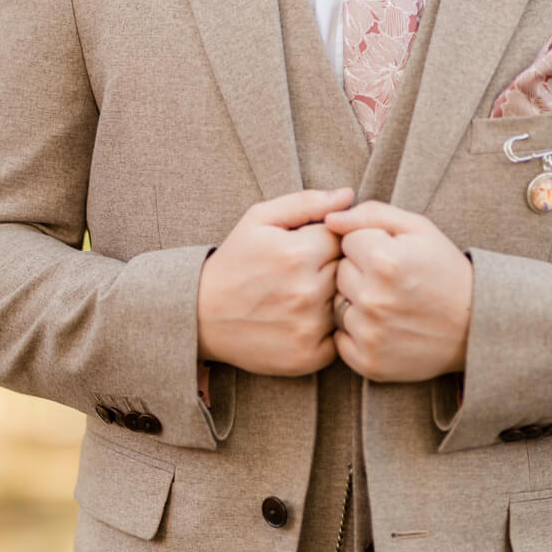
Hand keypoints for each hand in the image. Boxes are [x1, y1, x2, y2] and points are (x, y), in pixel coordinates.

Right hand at [197, 187, 353, 375]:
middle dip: (334, 267)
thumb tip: (348, 195)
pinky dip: (329, 328)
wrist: (200, 316)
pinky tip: (304, 320)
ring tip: (303, 295)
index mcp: (298, 253)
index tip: (310, 247)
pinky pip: (341, 336)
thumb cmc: (235, 262)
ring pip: (347, 302)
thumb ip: (306, 202)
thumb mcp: (259, 219)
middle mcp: (308, 291)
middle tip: (307, 272)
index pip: (345, 237)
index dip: (329, 240)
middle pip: (350, 270)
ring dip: (333, 297)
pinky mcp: (309, 356)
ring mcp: (309, 327)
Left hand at [323, 201, 472, 382]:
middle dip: (360, 273)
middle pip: (338, 273)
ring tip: (390, 304)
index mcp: (384, 260)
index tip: (393, 256)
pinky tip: (384, 327)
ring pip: (337, 306)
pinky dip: (357, 333)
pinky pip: (340, 339)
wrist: (475, 325)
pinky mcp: (370, 362)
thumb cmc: (445, 270)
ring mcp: (370, 334)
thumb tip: (329, 219)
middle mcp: (374, 299)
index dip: (369, 245)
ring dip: (357, 303)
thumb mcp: (418, 229)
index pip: (346, 241)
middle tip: (392, 281)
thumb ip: (371, 214)